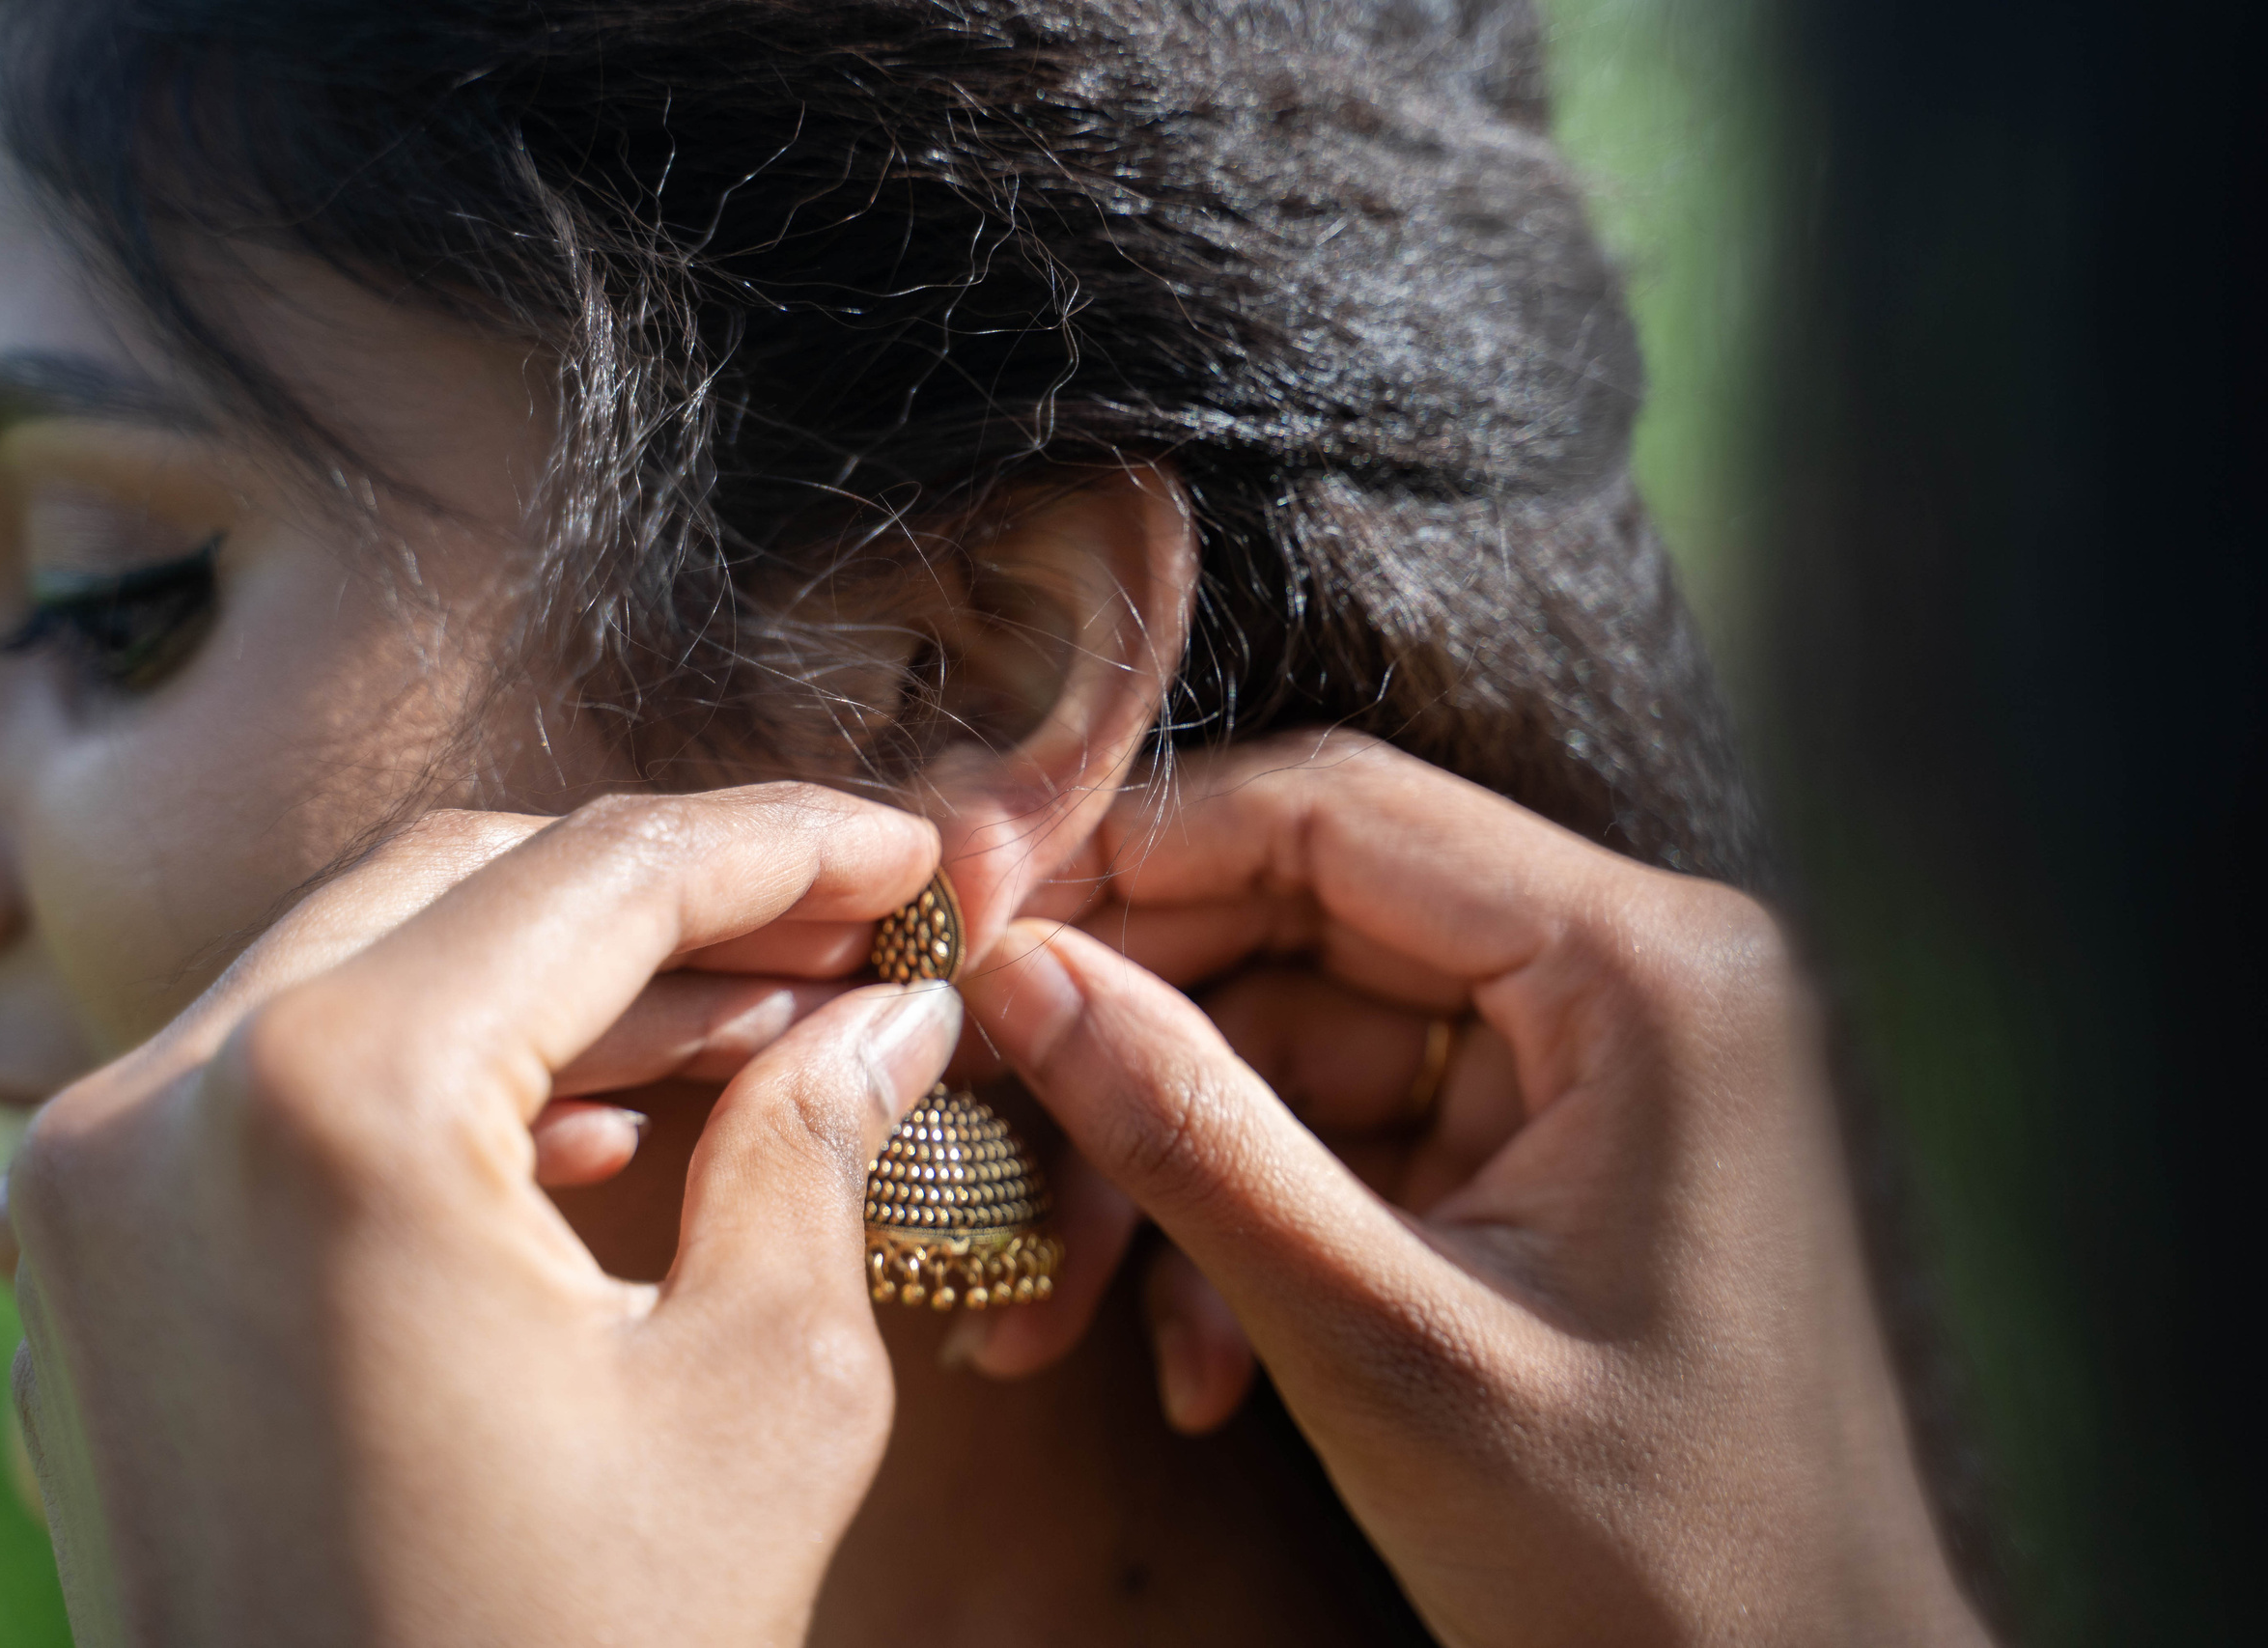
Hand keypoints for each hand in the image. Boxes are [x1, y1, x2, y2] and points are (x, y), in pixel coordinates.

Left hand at [6, 785, 952, 1646]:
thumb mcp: (760, 1393)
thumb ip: (816, 1146)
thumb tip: (895, 1013)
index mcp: (332, 1103)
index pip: (603, 877)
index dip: (784, 847)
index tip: (903, 857)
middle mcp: (159, 1110)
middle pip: (465, 891)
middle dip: (673, 901)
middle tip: (843, 940)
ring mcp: (89, 1205)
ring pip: (360, 979)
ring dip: (559, 987)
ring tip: (750, 1026)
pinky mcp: (86, 1293)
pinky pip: (272, 1106)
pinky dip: (438, 1084)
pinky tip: (589, 1127)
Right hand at [959, 733, 1987, 1646]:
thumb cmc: (1645, 1561)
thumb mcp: (1378, 1341)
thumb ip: (1189, 1135)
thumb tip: (1016, 973)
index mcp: (1645, 970)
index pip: (1334, 814)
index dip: (1129, 854)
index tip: (966, 920)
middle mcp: (1633, 977)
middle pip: (1304, 921)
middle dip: (1129, 1043)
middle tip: (974, 1136)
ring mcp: (1594, 1068)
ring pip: (1302, 1038)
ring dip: (1166, 1167)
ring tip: (1048, 1313)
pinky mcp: (1553, 1155)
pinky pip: (1353, 1132)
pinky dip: (1249, 1224)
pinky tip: (1191, 1363)